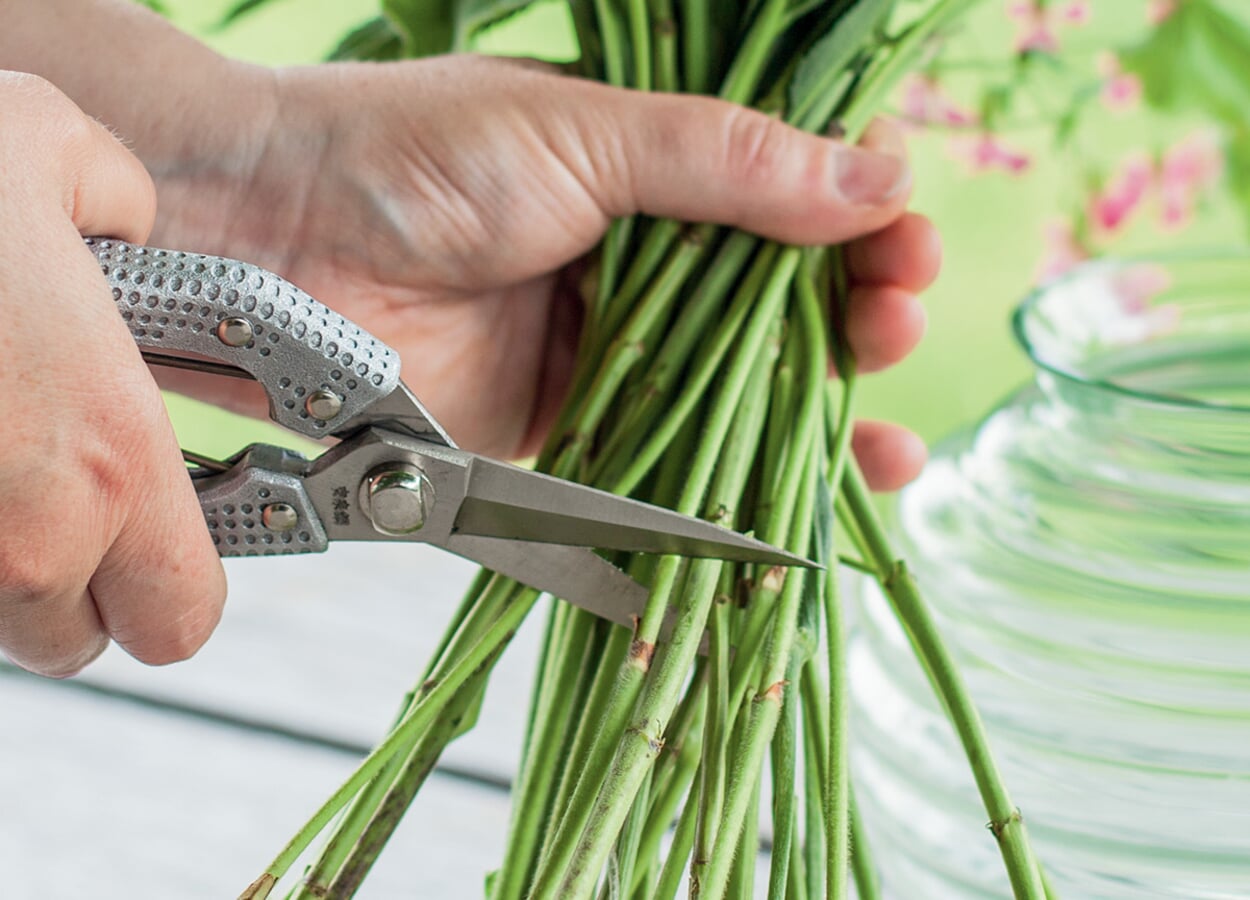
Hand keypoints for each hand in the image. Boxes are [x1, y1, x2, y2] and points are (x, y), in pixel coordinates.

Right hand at [0, 72, 224, 676]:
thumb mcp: (51, 148)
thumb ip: (119, 208)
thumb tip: (120, 223)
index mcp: (108, 454)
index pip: (180, 620)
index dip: (173, 591)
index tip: (156, 552)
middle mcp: (20, 536)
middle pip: (71, 641)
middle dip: (70, 587)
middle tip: (50, 502)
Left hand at [150, 56, 938, 488]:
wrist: (276, 241)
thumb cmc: (417, 156)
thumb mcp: (587, 135)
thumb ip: (729, 165)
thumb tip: (880, 176)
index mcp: (653, 166)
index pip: (789, 195)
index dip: (858, 222)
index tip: (906, 247)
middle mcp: (643, 256)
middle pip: (782, 296)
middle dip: (854, 315)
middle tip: (895, 323)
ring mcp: (611, 344)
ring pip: (742, 382)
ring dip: (823, 410)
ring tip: (893, 430)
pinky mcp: (573, 422)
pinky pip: (673, 450)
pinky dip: (743, 477)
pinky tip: (824, 493)